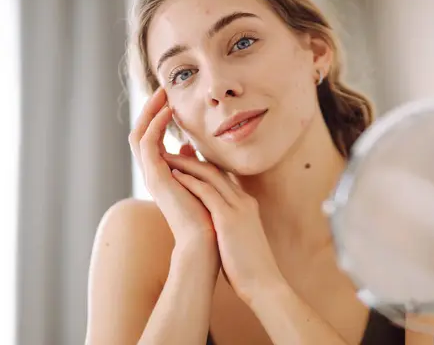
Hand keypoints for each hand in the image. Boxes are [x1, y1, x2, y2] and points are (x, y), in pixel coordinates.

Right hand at [128, 88, 217, 248]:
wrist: (206, 240)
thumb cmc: (207, 214)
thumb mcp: (199, 180)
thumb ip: (190, 163)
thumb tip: (186, 146)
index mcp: (162, 175)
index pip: (153, 140)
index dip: (158, 118)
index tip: (171, 100)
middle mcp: (153, 174)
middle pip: (141, 134)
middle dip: (151, 110)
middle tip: (163, 90)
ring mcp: (152, 176)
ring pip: (140, 135)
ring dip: (150, 112)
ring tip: (163, 94)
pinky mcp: (155, 177)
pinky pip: (148, 144)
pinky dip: (156, 125)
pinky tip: (169, 111)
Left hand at [164, 153, 284, 303]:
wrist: (264, 283)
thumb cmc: (250, 268)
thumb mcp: (242, 239)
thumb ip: (231, 226)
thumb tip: (216, 226)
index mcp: (247, 206)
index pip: (224, 178)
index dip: (204, 167)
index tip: (187, 161)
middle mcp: (244, 201)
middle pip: (216, 170)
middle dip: (193, 159)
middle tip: (174, 151)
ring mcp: (238, 208)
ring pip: (210, 175)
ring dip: (187, 164)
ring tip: (166, 157)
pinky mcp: (229, 218)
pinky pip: (207, 192)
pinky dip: (190, 180)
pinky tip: (173, 174)